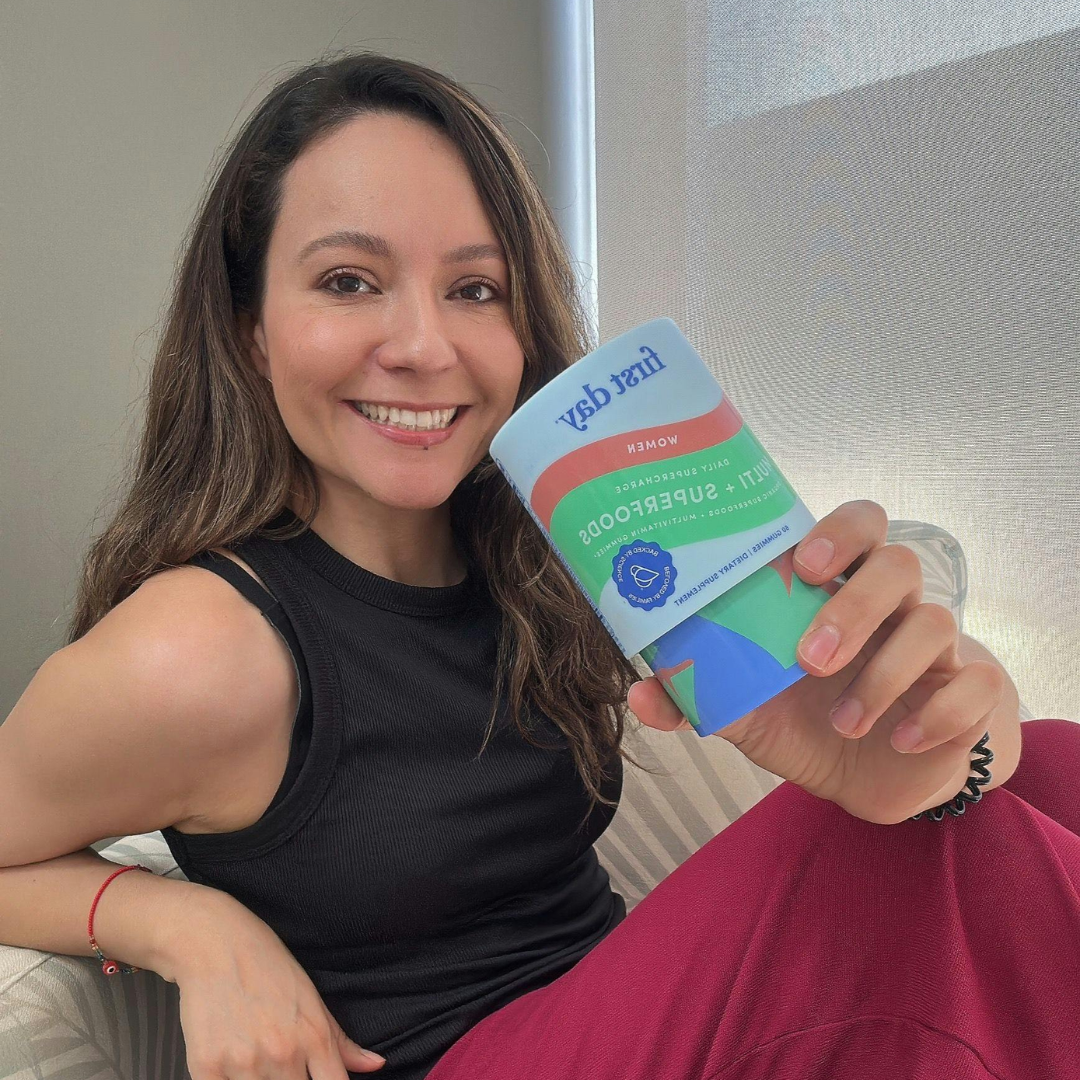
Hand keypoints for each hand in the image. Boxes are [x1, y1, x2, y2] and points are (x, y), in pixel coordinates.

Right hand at [161, 892, 385, 1077]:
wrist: (215, 945)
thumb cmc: (268, 967)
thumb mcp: (312, 998)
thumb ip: (341, 1042)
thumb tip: (377, 1065)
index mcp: (314, 1037)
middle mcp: (283, 1054)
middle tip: (281, 1065)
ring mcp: (244, 1064)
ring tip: (256, 1059)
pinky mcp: (206, 1069)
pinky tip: (231, 1067)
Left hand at [628, 500, 1010, 824]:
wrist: (872, 770)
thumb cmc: (804, 716)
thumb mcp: (746, 708)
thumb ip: (697, 695)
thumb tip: (638, 693)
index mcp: (837, 592)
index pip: (857, 525)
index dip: (838, 531)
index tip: (804, 564)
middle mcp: (891, 607)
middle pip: (898, 564)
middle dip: (854, 606)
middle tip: (809, 657)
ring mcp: (937, 648)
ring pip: (936, 623)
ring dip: (883, 675)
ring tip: (844, 721)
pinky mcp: (970, 694)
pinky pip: (978, 686)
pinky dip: (940, 714)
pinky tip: (900, 738)